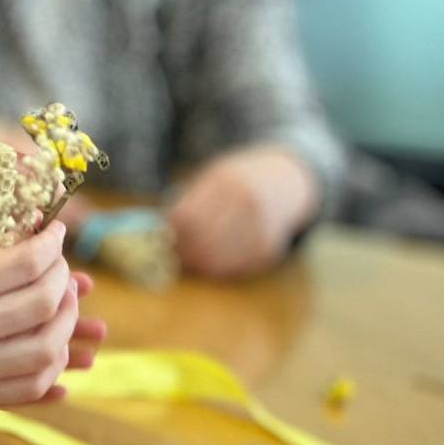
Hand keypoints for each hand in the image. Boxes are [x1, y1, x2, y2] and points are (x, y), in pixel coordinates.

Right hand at [0, 222, 107, 406]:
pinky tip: (60, 350)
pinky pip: (28, 389)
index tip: (57, 234)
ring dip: (67, 326)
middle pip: (42, 305)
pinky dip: (53, 371)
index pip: (26, 263)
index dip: (52, 245)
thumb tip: (43, 234)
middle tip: (60, 270)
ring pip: (46, 352)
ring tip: (62, 307)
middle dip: (63, 281)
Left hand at [166, 145, 318, 279]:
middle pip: (201, 241)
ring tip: (191, 258)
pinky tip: (213, 260)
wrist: (284, 181)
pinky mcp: (269, 249)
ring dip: (199, 264)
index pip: (187, 218)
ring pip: (217, 260)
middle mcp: (247, 204)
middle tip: (174, 254)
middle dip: (183, 252)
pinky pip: (235, 268)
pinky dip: (220, 268)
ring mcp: (261, 227)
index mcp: (227, 181)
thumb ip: (189, 200)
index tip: (162, 237)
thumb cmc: (238, 180)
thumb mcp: (213, 176)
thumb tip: (159, 231)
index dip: (170, 232)